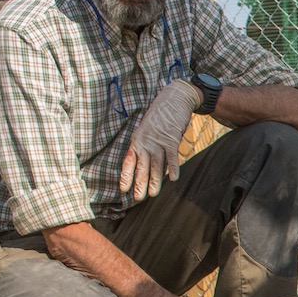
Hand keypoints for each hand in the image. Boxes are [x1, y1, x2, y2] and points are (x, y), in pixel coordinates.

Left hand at [121, 79, 201, 200]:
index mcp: (137, 140)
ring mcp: (158, 140)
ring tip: (152, 194)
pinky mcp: (171, 138)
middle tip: (137, 199)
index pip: (128, 161)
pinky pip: (171, 156)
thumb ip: (146, 144)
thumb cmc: (161, 115)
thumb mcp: (148, 129)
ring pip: (155, 165)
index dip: (126, 175)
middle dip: (139, 183)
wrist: (174, 98)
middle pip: (141, 166)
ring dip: (155, 181)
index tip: (123, 190)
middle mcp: (145, 142)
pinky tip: (173, 179)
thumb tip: (147, 161)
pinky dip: (172, 167)